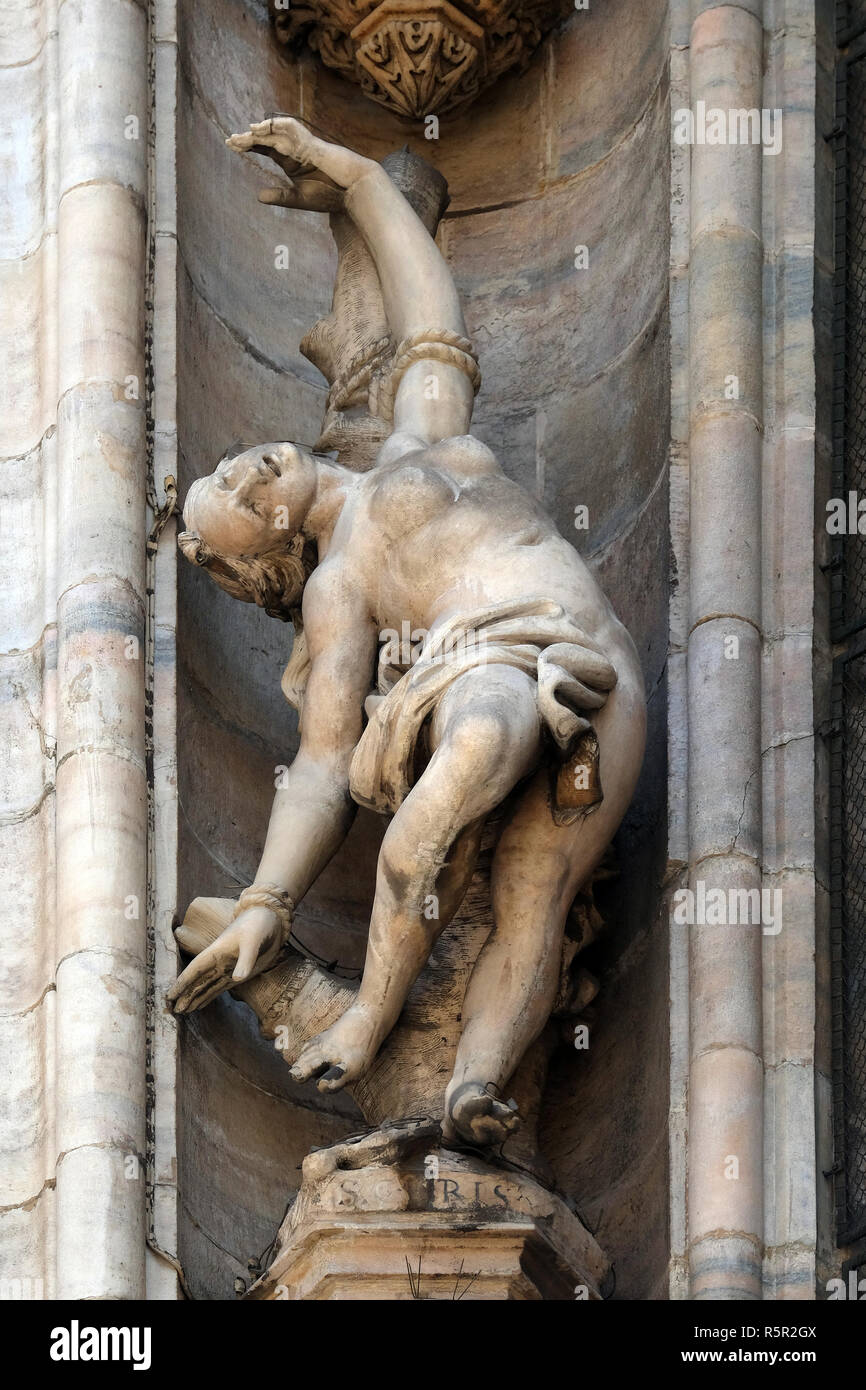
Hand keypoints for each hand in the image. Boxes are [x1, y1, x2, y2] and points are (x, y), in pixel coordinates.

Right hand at [167, 906, 283, 1013]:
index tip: (170, 995)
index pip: (195, 969)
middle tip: (173, 1011)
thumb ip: (245, 960)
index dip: (182, 982)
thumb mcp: (253, 941)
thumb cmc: (258, 925)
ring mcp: (228, 967)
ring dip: (194, 998)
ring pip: (206, 986)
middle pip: (197, 981)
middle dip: (185, 995)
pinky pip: (219, 987)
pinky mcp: (238, 973)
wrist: (271, 920)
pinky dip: (208, 996)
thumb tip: (236, 979)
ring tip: (183, 1011)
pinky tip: (200, 1005)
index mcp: (217, 951)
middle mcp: (219, 961)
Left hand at [226, 117, 377, 212]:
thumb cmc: (329, 194)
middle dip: (247, 138)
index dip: (248, 145)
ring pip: (275, 131)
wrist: (350, 191)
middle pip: (266, 138)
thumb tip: (257, 196)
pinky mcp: (310, 142)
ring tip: (243, 135)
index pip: (264, 148)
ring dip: (259, 132)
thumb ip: (279, 196)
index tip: (232, 145)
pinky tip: (262, 128)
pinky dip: (276, 125)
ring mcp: (302, 144)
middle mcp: (293, 149)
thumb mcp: (298, 198)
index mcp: (289, 160)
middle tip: (230, 140)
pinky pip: (291, 128)